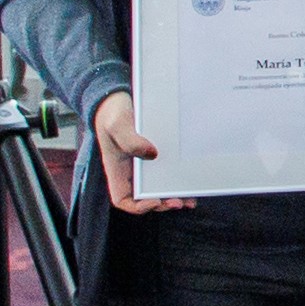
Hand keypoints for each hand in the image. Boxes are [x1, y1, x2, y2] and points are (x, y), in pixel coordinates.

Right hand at [92, 90, 186, 213]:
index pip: (122, 199)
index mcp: (117, 170)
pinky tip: (191, 183)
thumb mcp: (118, 124)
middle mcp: (130, 172)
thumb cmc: (112, 113)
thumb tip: (152, 154)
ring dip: (173, 196)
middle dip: (162, 204)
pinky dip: (178, 181)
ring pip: (158, 189)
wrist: (117, 99)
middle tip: (179, 202)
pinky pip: (167, 173)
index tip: (154, 201)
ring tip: (189, 200)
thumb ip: (131, 140)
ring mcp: (143, 165)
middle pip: (145, 198)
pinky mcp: (155, 156)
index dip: (137, 206)